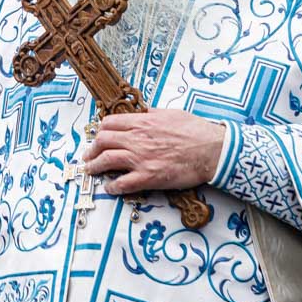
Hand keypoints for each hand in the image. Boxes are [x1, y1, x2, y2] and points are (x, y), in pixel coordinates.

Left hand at [81, 112, 227, 196]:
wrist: (212, 150)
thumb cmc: (197, 131)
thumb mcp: (172, 113)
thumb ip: (153, 113)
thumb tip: (143, 113)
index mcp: (143, 122)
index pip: (110, 123)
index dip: (100, 130)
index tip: (98, 136)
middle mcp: (137, 139)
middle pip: (102, 141)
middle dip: (92, 148)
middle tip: (89, 154)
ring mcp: (140, 159)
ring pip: (106, 160)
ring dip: (94, 166)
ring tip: (90, 170)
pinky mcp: (148, 177)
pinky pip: (122, 183)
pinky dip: (113, 186)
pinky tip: (110, 188)